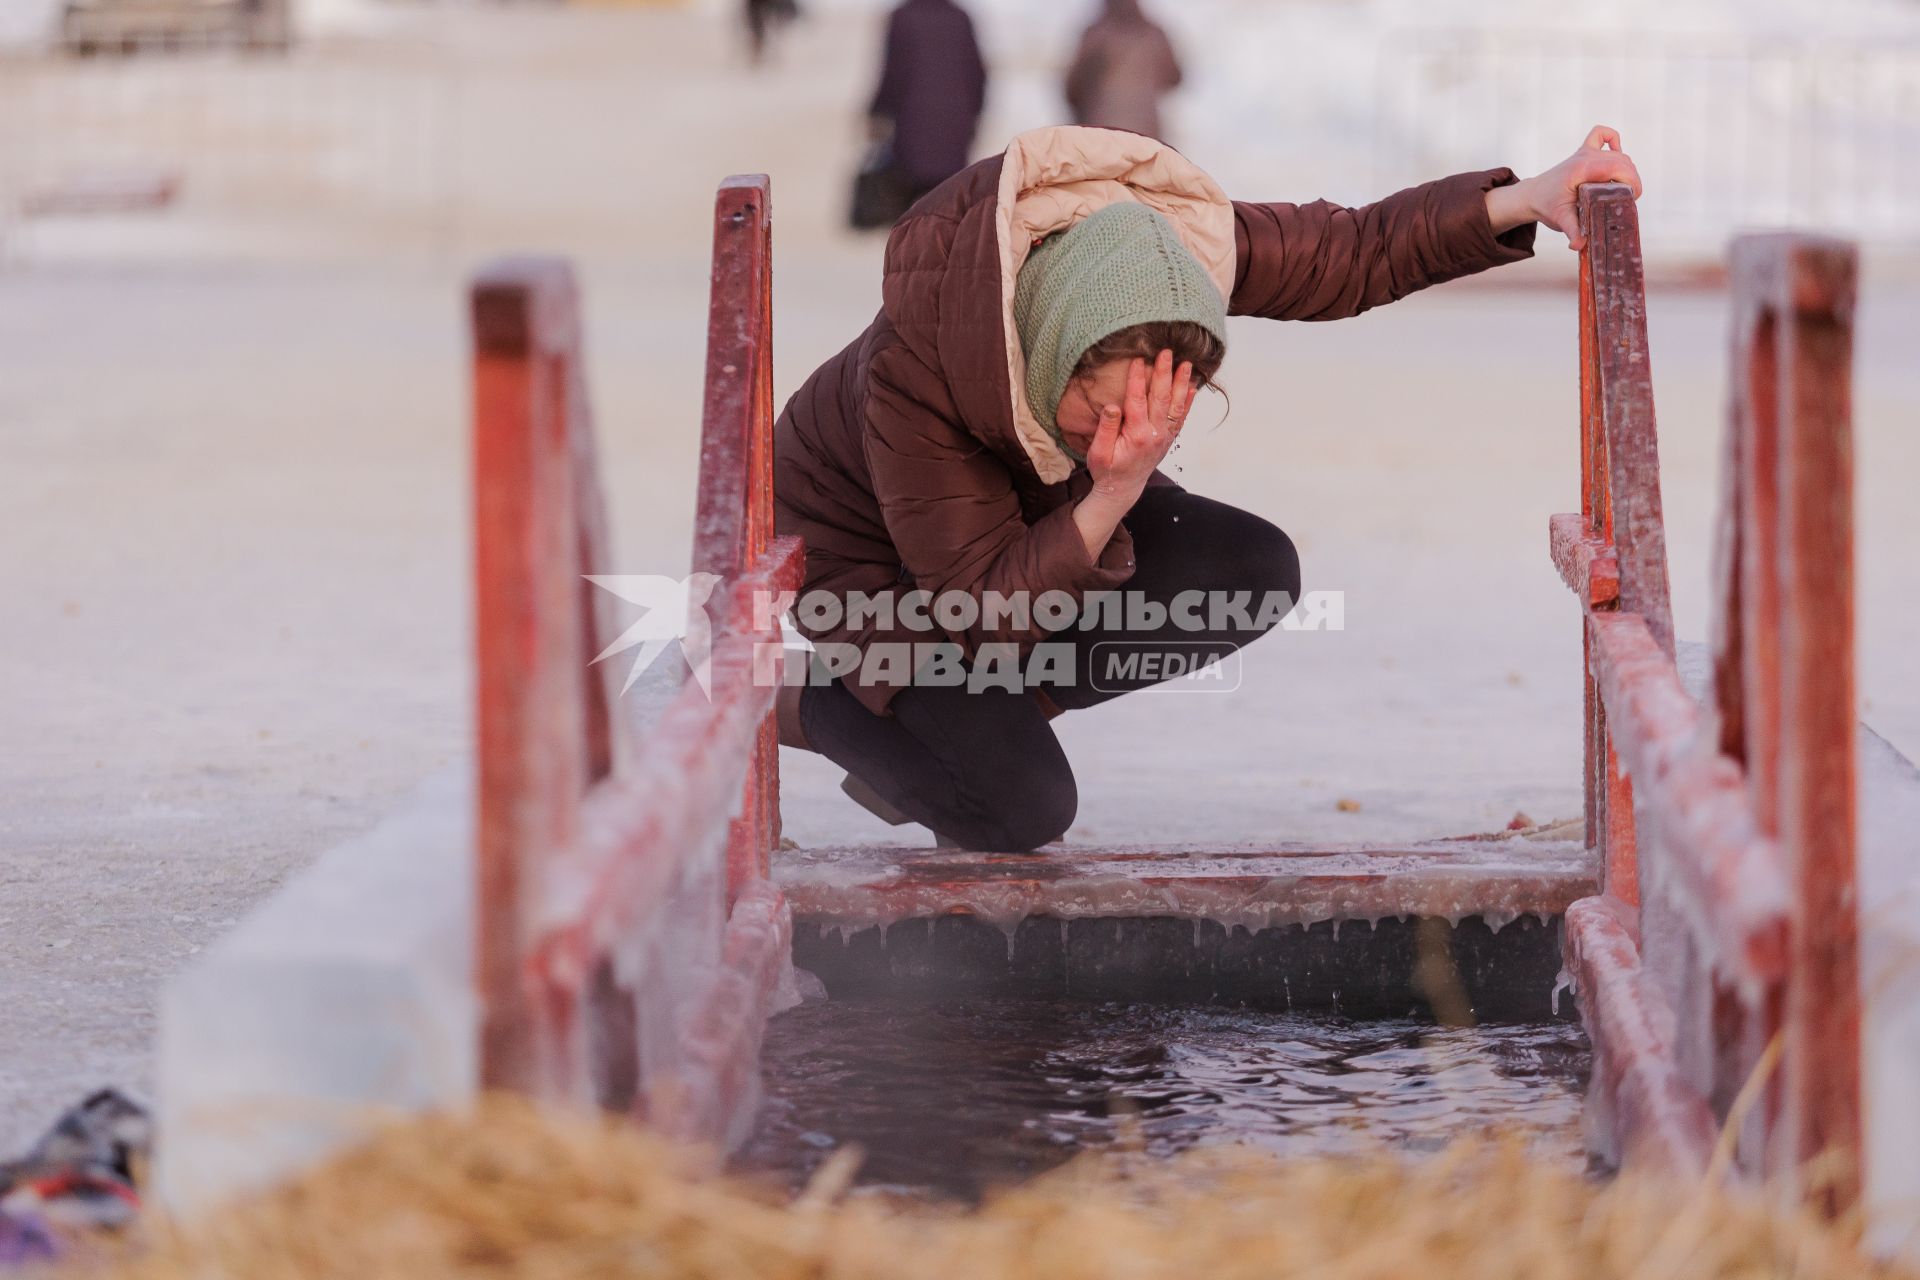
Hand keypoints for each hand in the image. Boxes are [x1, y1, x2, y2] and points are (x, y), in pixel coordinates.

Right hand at [1084, 350, 1195, 500]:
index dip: (1138, 379)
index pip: (1138, 401)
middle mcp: (1155, 434)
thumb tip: (1112, 406)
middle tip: (1166, 352)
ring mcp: (1164, 437)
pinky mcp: (1168, 439)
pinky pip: (1181, 418)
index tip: (1138, 360)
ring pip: (1176, 406)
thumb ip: (1105, 429)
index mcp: (1137, 435)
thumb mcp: (1098, 453)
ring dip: (1181, 383)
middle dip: (1164, 373)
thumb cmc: (1108, 470)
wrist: (1123, 489)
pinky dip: (1188, 403)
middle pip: (1161, 398)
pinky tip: (1192, 388)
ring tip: (1186, 364)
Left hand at [1487, 126, 1644, 250]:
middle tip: (1628, 201)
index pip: (1617, 167)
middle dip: (1632, 181)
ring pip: (1619, 155)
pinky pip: (1602, 134)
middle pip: (1623, 162)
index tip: (1632, 200)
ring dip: (1626, 171)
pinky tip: (1616, 153)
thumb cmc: (1548, 206)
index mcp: (1582, 169)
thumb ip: (1572, 231)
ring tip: (1622, 191)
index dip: (1631, 182)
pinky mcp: (1584, 151)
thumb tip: (1578, 245)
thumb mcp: (1560, 219)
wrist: (1533, 195)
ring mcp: (1585, 152)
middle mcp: (1585, 156)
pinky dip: (1613, 139)